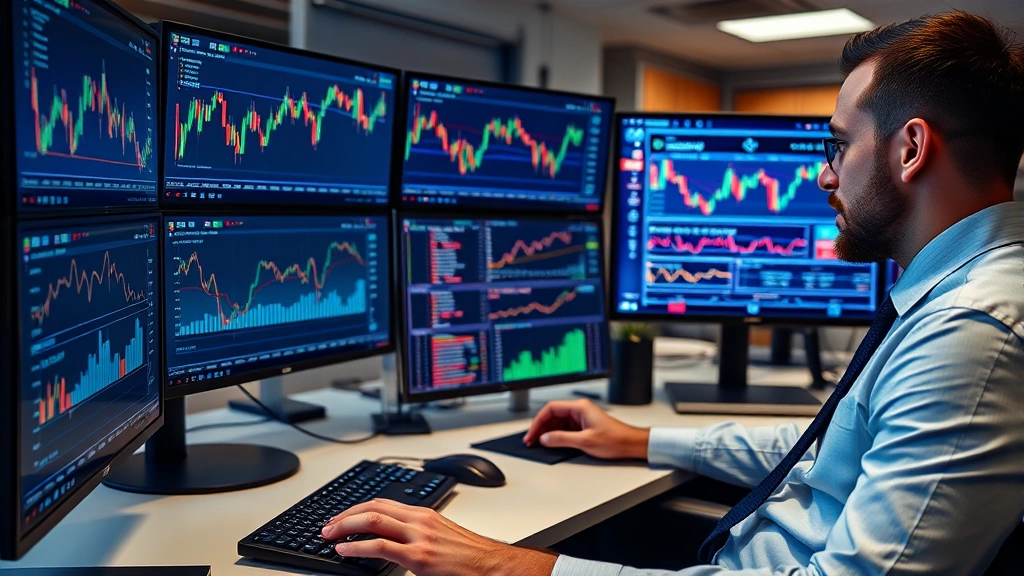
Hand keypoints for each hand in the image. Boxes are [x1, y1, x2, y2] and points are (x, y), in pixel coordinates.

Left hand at [322, 499, 556, 575]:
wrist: (495, 567)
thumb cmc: (471, 557)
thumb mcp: (441, 538)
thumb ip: (417, 535)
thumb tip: (392, 541)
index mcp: (424, 514)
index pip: (382, 502)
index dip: (356, 508)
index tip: (341, 516)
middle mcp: (420, 520)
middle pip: (373, 506)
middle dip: (344, 514)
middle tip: (326, 525)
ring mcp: (419, 537)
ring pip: (372, 520)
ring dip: (344, 526)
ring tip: (329, 535)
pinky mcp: (419, 557)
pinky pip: (379, 546)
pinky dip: (356, 546)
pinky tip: (344, 550)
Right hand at [522, 399, 649, 459]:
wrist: (631, 444)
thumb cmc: (615, 439)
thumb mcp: (585, 441)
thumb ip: (562, 439)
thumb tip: (545, 439)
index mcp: (579, 407)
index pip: (551, 408)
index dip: (538, 421)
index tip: (532, 432)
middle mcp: (579, 410)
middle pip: (553, 414)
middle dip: (541, 427)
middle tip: (531, 440)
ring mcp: (581, 418)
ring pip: (558, 422)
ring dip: (548, 432)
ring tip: (539, 443)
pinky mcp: (584, 426)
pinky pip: (565, 428)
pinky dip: (556, 435)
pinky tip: (552, 443)